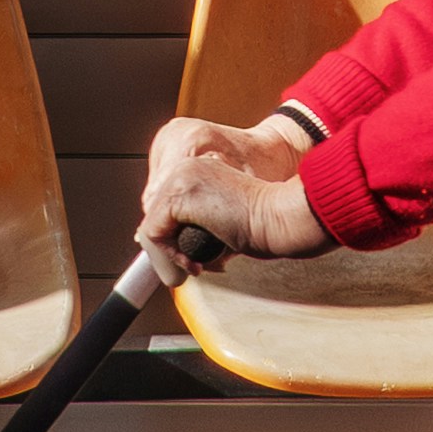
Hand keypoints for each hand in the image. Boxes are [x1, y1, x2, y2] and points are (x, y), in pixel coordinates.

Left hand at [140, 110, 328, 263]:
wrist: (281, 216)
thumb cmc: (266, 223)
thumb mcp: (224, 221)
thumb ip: (199, 227)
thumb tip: (174, 255)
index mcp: (197, 169)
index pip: (165, 209)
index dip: (173, 239)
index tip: (191, 257)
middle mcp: (185, 167)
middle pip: (154, 216)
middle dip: (171, 248)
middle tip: (194, 264)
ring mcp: (181, 178)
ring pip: (151, 226)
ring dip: (171, 254)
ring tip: (195, 264)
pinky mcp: (180, 196)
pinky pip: (153, 233)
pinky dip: (169, 255)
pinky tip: (194, 261)